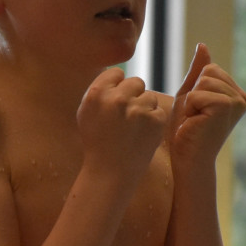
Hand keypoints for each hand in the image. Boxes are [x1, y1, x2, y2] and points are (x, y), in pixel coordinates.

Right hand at [77, 68, 170, 188]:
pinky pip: (159, 111)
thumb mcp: (86, 113)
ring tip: (133, 130)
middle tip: (126, 118)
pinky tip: (142, 136)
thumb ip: (100, 90)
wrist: (110, 173)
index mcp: (96, 93)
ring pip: (150, 97)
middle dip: (133, 96)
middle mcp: (117, 98)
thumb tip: (117, 73)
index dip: (117, 87)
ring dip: (144, 109)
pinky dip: (154, 122)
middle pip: (136, 82)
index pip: (117, 73)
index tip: (115, 104)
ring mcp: (138, 109)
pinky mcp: (156, 120)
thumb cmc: (97, 142)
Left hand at [169, 43, 245, 165]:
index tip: (198, 110)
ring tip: (196, 120)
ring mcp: (236, 102)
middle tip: (196, 116)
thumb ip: (197, 71)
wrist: (188, 160)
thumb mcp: (190, 95)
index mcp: (236, 93)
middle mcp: (242, 97)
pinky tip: (195, 124)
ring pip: (202, 81)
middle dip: (193, 93)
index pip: (210, 68)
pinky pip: (197, 93)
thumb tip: (203, 45)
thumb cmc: (186, 131)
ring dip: (191, 102)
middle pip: (208, 71)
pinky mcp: (226, 107)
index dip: (195, 88)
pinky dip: (189, 108)